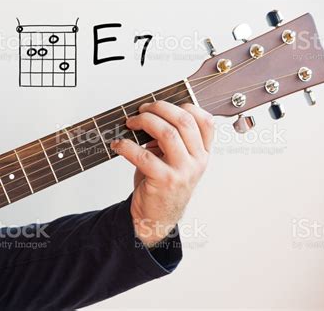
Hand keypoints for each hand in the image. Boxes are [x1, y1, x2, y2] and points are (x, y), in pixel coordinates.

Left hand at [110, 101, 213, 245]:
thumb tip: (149, 115)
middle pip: (183, 121)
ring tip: (130, 123)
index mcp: (203, 153)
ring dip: (144, 122)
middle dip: (158, 109)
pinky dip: (127, 146)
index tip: (161, 107)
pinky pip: (144, 155)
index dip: (183, 107)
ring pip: (167, 133)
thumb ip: (170, 139)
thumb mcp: (174, 160)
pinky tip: (119, 145)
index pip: (205, 121)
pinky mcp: (164, 180)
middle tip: (141, 111)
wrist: (156, 217)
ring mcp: (183, 171)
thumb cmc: (162, 184)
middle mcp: (197, 161)